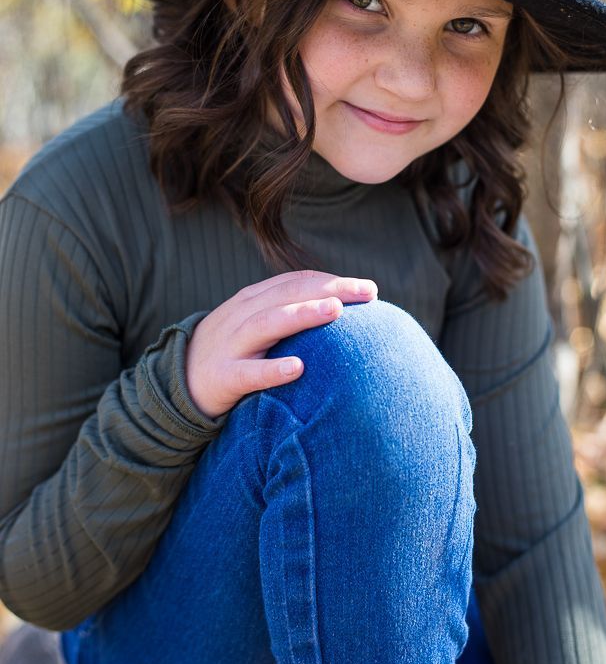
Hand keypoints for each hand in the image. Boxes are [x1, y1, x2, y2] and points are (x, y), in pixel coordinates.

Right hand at [185, 270, 377, 417]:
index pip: (298, 282)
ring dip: (302, 314)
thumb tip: (342, 310)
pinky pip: (249, 373)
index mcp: (255, 299)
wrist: (178, 382)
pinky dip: (273, 369)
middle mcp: (244, 315)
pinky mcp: (223, 376)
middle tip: (367, 293)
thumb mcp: (256, 324)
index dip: (334, 281)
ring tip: (335, 311)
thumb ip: (289, 313)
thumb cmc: (231, 352)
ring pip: (268, 323)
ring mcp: (232, 344)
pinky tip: (298, 368)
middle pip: (289, 294)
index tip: (370, 290)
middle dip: (330, 289)